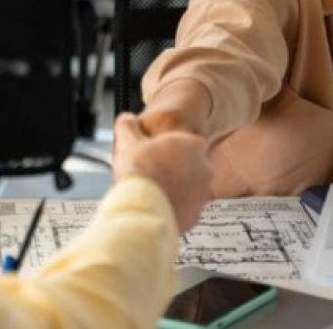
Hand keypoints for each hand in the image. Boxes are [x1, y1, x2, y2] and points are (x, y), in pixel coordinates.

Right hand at [113, 113, 211, 233]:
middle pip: (189, 165)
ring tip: (153, 191)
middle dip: (174, 168)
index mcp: (193, 145)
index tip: (156, 153)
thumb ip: (128, 125)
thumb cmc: (139, 172)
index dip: (169, 147)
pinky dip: (174, 207)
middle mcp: (205, 168)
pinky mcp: (197, 214)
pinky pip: (185, 208)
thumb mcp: (129, 141)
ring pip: (189, 188)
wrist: (143, 209)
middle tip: (153, 172)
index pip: (187, 141)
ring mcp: (203, 193)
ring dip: (175, 188)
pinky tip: (157, 206)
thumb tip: (126, 118)